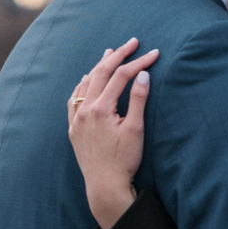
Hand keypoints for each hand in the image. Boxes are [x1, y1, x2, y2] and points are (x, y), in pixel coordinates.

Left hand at [67, 39, 158, 228]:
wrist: (104, 186)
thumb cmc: (124, 160)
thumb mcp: (135, 129)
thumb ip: (138, 99)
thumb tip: (143, 74)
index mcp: (101, 108)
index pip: (122, 76)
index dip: (139, 62)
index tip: (154, 53)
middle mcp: (85, 110)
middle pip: (101, 73)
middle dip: (118, 56)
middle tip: (132, 42)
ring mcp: (76, 119)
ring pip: (86, 83)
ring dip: (99, 67)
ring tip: (109, 54)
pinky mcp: (73, 129)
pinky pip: (74, 99)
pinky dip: (82, 85)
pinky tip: (86, 80)